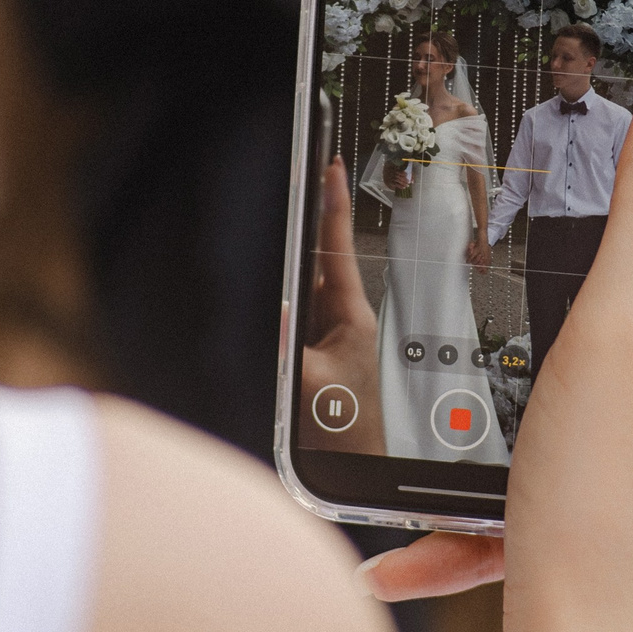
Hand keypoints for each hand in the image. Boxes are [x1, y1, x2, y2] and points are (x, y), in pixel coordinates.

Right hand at [299, 158, 381, 454]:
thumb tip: (274, 315)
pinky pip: (297, 315)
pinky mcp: (318, 350)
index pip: (338, 250)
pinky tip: (276, 299)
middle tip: (309, 178)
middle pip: (318, 261)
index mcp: (350, 317)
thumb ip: (289, 351)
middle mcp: (342, 319)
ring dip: (294, 267)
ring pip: (305, 287)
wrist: (358, 462)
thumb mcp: (310, 387)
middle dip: (310, 225)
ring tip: (294, 240)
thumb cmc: (347, 431)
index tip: (331, 169)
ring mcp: (330, 334)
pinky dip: (285, 303)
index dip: (334, 206)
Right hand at [368, 37, 632, 631]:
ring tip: (488, 478)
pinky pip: (618, 441)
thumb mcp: (621, 325)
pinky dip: (544, 476)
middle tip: (519, 392)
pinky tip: (463, 538)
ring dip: (533, 412)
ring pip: (619, 362)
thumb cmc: (615, 518)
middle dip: (558, 327)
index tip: (534, 284)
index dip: (596, 231)